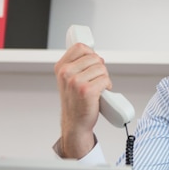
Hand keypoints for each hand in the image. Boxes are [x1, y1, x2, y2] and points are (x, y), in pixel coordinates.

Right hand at [54, 42, 112, 157]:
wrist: (75, 122)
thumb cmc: (75, 101)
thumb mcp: (69, 79)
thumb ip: (77, 64)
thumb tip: (92, 52)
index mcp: (61, 67)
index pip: (80, 47)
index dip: (91, 54)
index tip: (91, 63)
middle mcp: (66, 73)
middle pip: (95, 57)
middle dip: (99, 68)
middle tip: (95, 80)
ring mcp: (75, 81)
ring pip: (102, 68)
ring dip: (104, 78)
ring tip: (97, 87)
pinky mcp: (87, 90)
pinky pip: (105, 79)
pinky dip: (107, 86)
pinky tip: (101, 94)